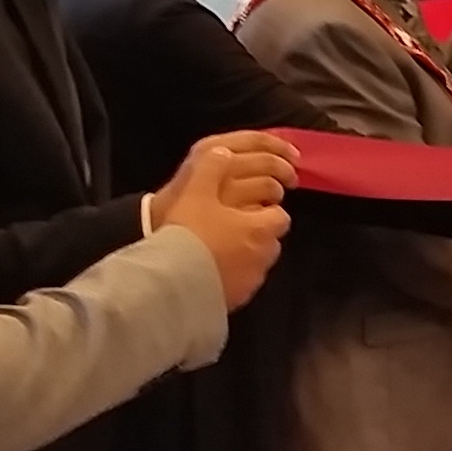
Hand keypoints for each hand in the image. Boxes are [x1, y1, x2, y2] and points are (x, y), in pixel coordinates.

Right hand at [158, 138, 296, 309]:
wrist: (171, 281)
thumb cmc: (188, 231)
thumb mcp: (196, 190)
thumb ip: (213, 166)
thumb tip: (224, 152)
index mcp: (261, 228)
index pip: (280, 215)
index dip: (267, 209)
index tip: (252, 206)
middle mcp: (263, 256)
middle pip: (271, 240)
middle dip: (258, 232)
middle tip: (232, 225)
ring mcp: (252, 281)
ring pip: (257, 262)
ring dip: (246, 254)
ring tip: (219, 248)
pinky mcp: (238, 298)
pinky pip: (242, 282)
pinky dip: (233, 274)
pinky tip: (211, 269)